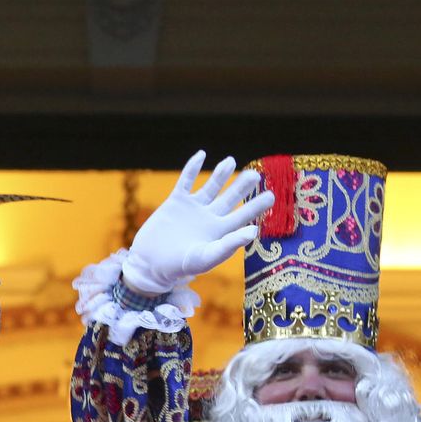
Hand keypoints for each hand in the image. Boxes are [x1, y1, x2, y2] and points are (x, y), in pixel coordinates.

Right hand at [121, 151, 272, 296]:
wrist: (149, 264)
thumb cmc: (178, 267)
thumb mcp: (205, 257)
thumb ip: (229, 245)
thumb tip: (254, 231)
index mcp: (220, 231)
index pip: (243, 215)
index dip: (257, 206)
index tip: (271, 196)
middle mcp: (209, 218)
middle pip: (231, 198)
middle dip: (242, 186)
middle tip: (256, 175)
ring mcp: (192, 208)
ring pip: (211, 186)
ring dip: (220, 174)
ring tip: (230, 161)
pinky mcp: (175, 202)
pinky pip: (186, 181)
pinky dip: (192, 168)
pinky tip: (201, 155)